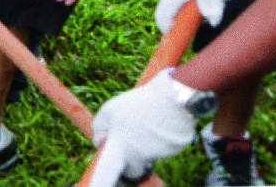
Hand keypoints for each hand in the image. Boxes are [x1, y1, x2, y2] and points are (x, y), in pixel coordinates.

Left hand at [89, 71, 197, 186]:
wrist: (172, 96)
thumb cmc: (137, 103)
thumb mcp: (108, 110)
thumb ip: (99, 128)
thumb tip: (99, 142)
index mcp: (121, 147)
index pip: (108, 171)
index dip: (100, 183)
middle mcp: (141, 156)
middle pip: (133, 167)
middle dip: (130, 159)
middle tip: (130, 139)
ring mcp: (160, 154)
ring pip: (150, 153)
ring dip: (147, 143)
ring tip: (148, 121)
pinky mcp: (175, 149)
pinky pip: (165, 146)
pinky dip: (162, 137)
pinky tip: (162, 122)